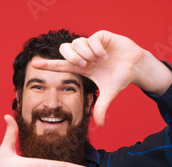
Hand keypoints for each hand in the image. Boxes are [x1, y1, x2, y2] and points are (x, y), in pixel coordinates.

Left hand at [31, 30, 171, 125]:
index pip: (61, 65)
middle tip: (85, 66)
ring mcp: (92, 44)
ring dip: (87, 53)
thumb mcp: (109, 94)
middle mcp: (84, 54)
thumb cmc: (120, 77)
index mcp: (82, 67)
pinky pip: (92, 39)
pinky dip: (97, 49)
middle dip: (72, 57)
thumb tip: (99, 125)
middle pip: (66, 50)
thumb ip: (102, 107)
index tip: (35, 65)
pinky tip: (105, 55)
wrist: (136, 66)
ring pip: (78, 42)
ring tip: (99, 61)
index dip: (49, 65)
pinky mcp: (102, 36)